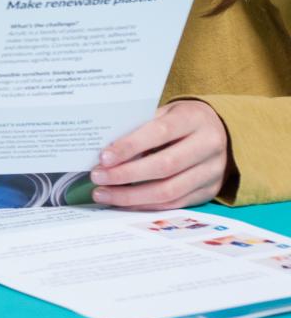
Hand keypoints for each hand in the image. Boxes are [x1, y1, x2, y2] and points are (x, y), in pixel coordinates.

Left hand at [91, 100, 229, 209]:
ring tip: (103, 193)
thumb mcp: (165, 113)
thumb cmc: (180, 120)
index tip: (103, 157)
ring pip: (169, 190)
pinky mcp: (210, 191)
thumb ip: (141, 127)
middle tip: (97, 177)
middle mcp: (208, 145)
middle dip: (125, 174)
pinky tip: (123, 202)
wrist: (220, 132)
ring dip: (131, 196)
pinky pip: (174, 203)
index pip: (160, 132)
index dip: (130, 146)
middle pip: (164, 165)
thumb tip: (105, 151)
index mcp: (194, 119)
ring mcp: (212, 171)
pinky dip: (145, 204)